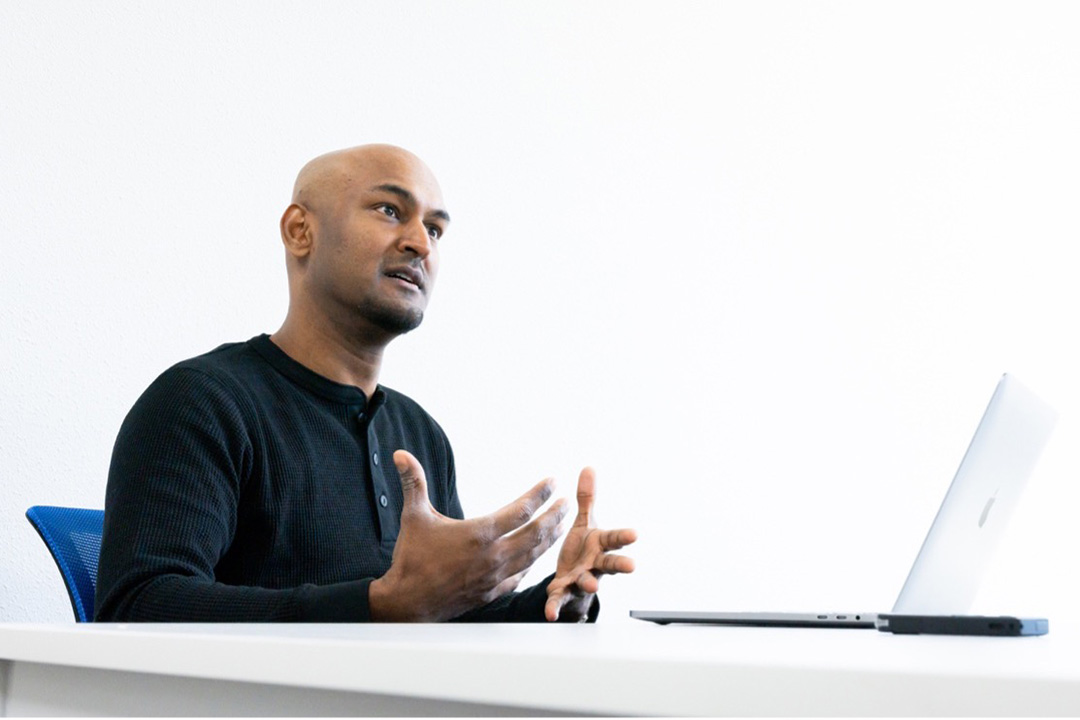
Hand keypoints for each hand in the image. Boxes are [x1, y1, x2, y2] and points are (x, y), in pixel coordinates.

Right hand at [369, 450, 567, 621]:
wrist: (407, 602)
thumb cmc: (411, 557)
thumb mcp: (413, 516)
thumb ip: (413, 482)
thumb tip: (401, 454)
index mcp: (479, 534)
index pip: (521, 510)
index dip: (539, 494)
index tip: (552, 482)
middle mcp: (493, 556)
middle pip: (536, 533)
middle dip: (554, 515)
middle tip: (567, 502)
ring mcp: (495, 576)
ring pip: (533, 556)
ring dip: (550, 539)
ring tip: (562, 526)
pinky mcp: (491, 592)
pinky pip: (520, 576)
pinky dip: (532, 564)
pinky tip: (537, 557)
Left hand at [545, 467, 636, 621]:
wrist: (572, 579)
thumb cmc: (583, 549)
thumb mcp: (585, 523)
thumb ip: (587, 499)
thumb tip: (588, 468)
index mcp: (600, 545)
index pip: (614, 539)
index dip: (624, 536)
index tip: (635, 534)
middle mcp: (595, 564)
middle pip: (610, 564)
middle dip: (621, 565)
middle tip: (632, 566)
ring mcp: (581, 579)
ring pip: (588, 582)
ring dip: (589, 583)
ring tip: (592, 586)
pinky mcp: (565, 591)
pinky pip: (560, 599)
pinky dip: (555, 607)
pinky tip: (550, 614)